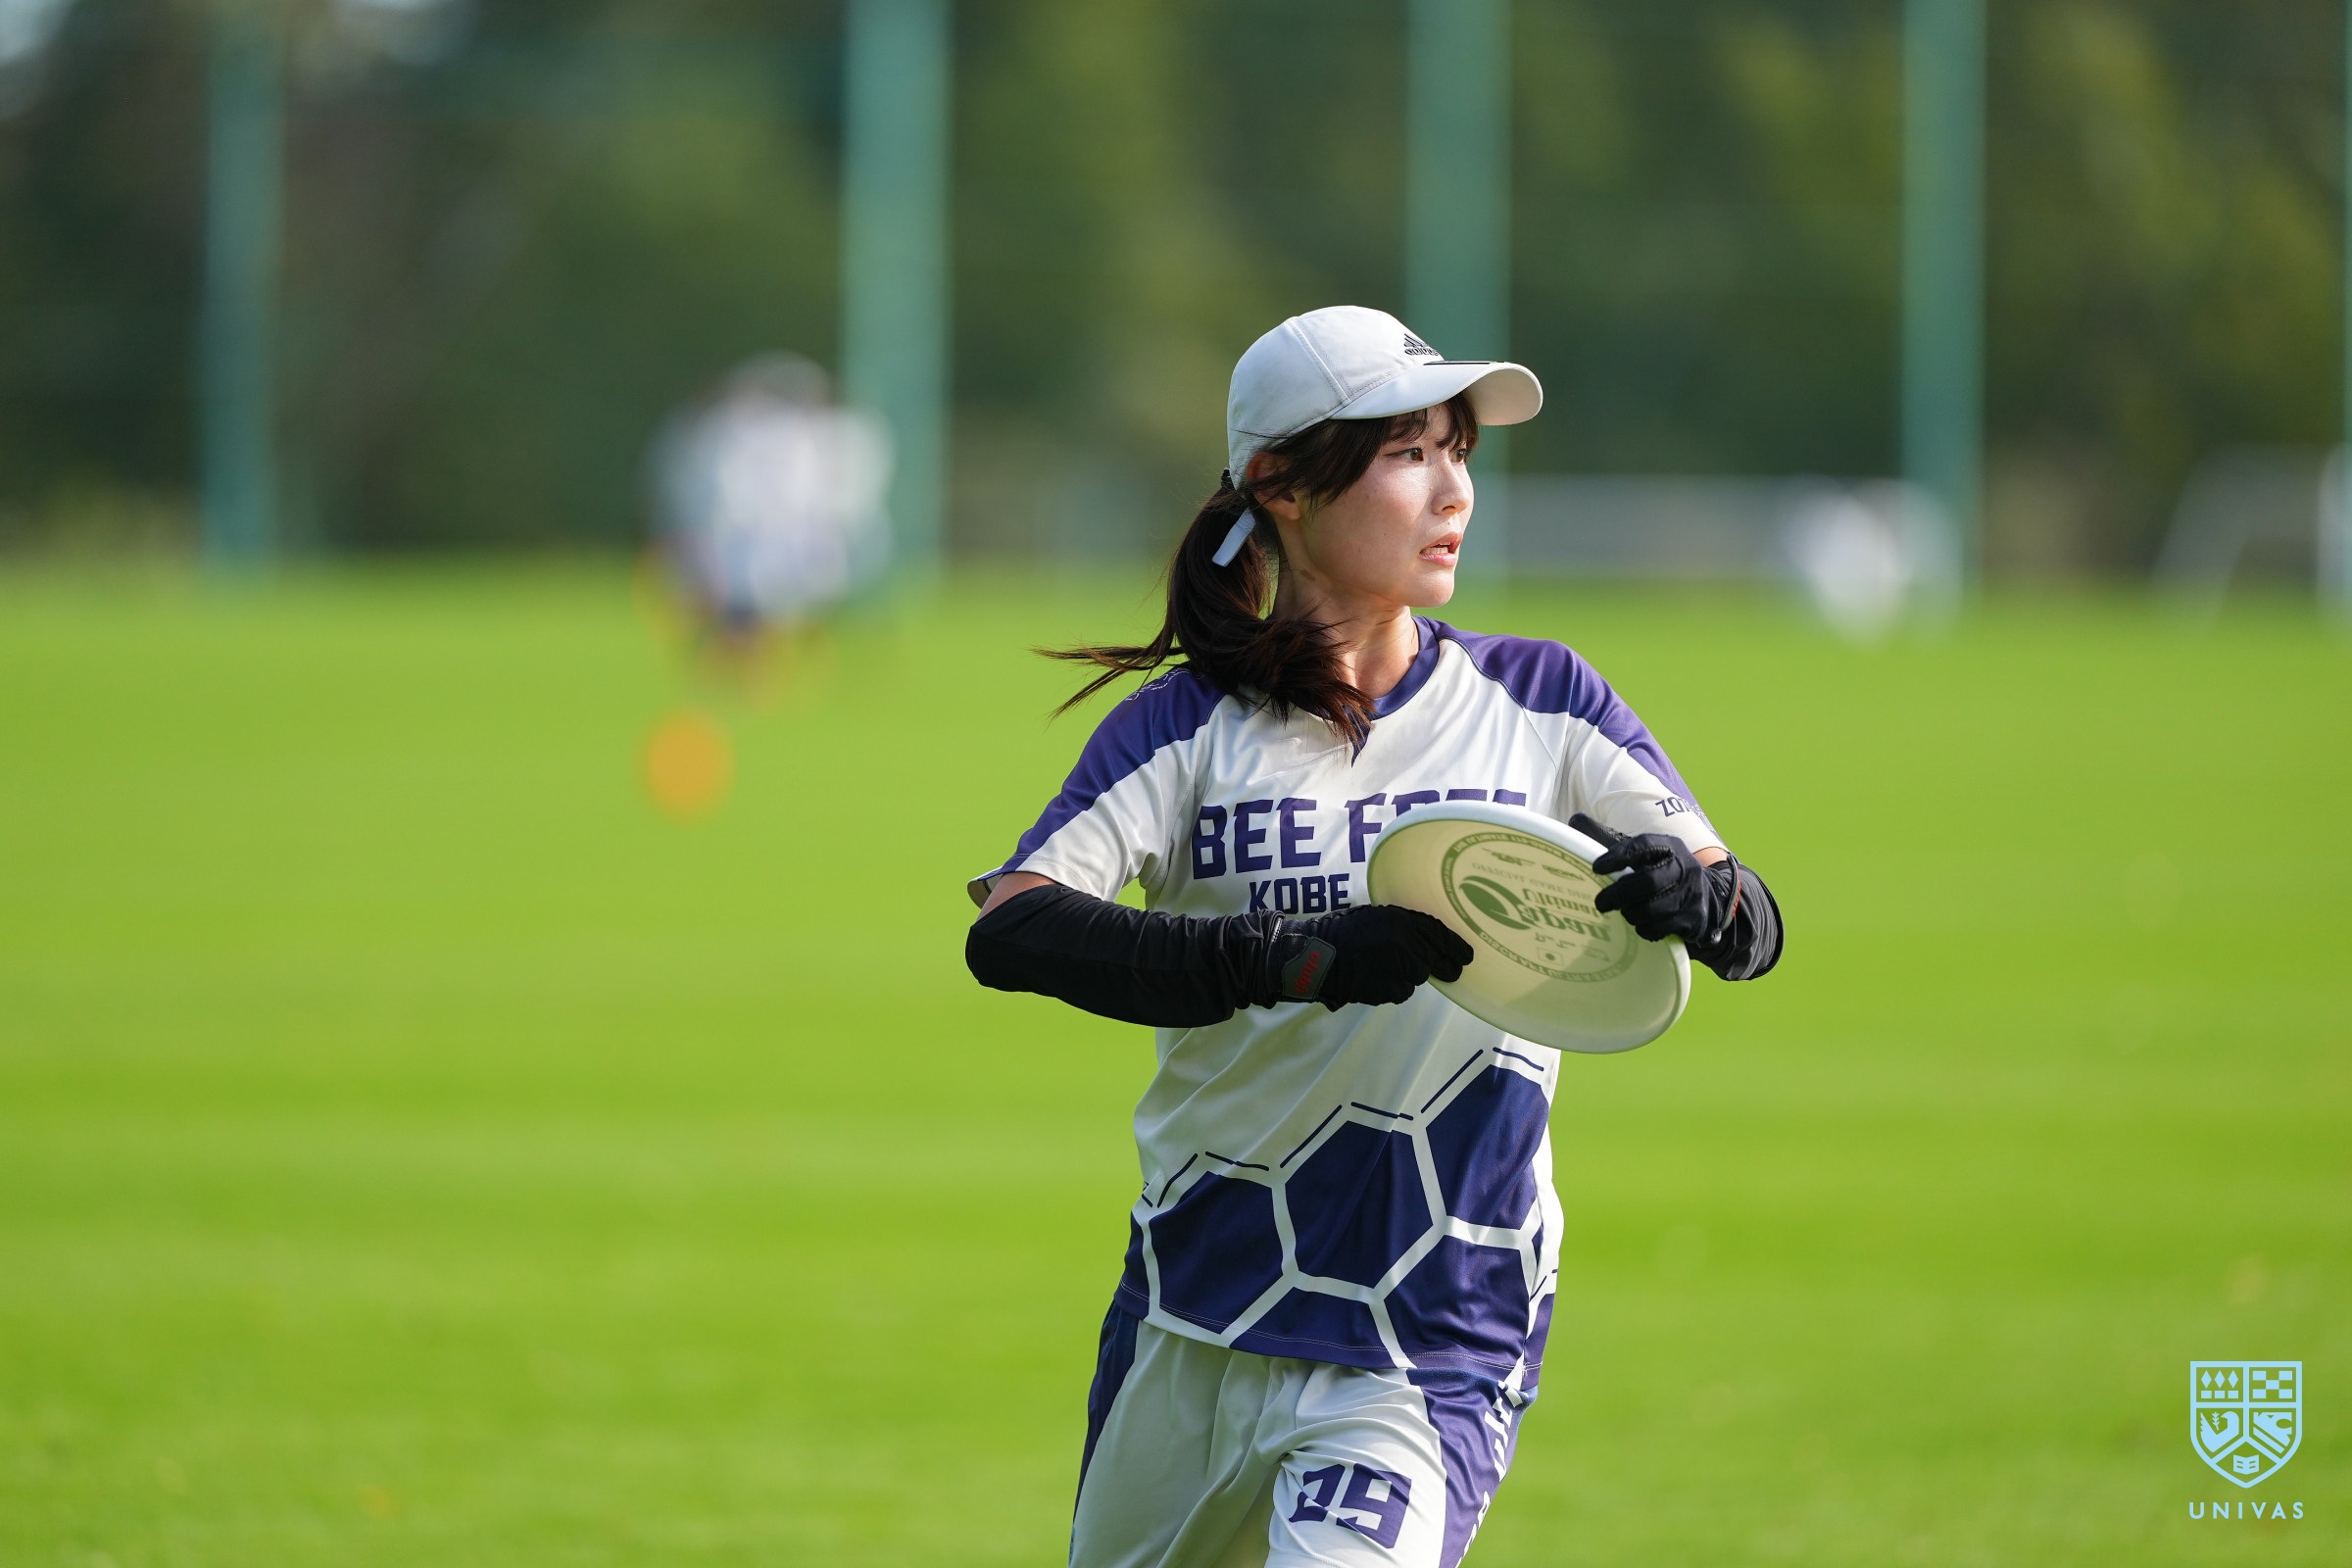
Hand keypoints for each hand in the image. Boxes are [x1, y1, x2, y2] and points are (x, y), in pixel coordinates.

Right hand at [1275, 904, 1473, 1008]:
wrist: (1319, 957)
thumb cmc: (1344, 931)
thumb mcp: (1377, 916)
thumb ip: (1404, 925)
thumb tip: (1430, 938)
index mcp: (1403, 921)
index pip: (1440, 934)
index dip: (1456, 946)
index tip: (1467, 955)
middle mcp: (1406, 944)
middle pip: (1436, 959)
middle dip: (1447, 966)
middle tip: (1453, 971)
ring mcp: (1400, 969)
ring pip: (1419, 976)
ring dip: (1413, 974)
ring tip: (1391, 968)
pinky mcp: (1390, 989)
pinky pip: (1403, 990)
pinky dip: (1397, 986)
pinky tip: (1380, 979)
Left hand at [1569, 813, 1723, 944]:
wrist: (1709, 898)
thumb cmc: (1662, 871)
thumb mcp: (1642, 852)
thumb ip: (1608, 838)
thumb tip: (1575, 820)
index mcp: (1669, 846)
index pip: (1644, 845)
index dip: (1619, 855)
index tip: (1597, 867)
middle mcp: (1684, 867)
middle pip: (1648, 881)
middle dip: (1619, 894)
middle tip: (1600, 903)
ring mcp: (1691, 894)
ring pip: (1653, 908)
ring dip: (1631, 914)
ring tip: (1622, 912)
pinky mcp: (1693, 918)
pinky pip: (1662, 928)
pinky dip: (1645, 929)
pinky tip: (1640, 925)